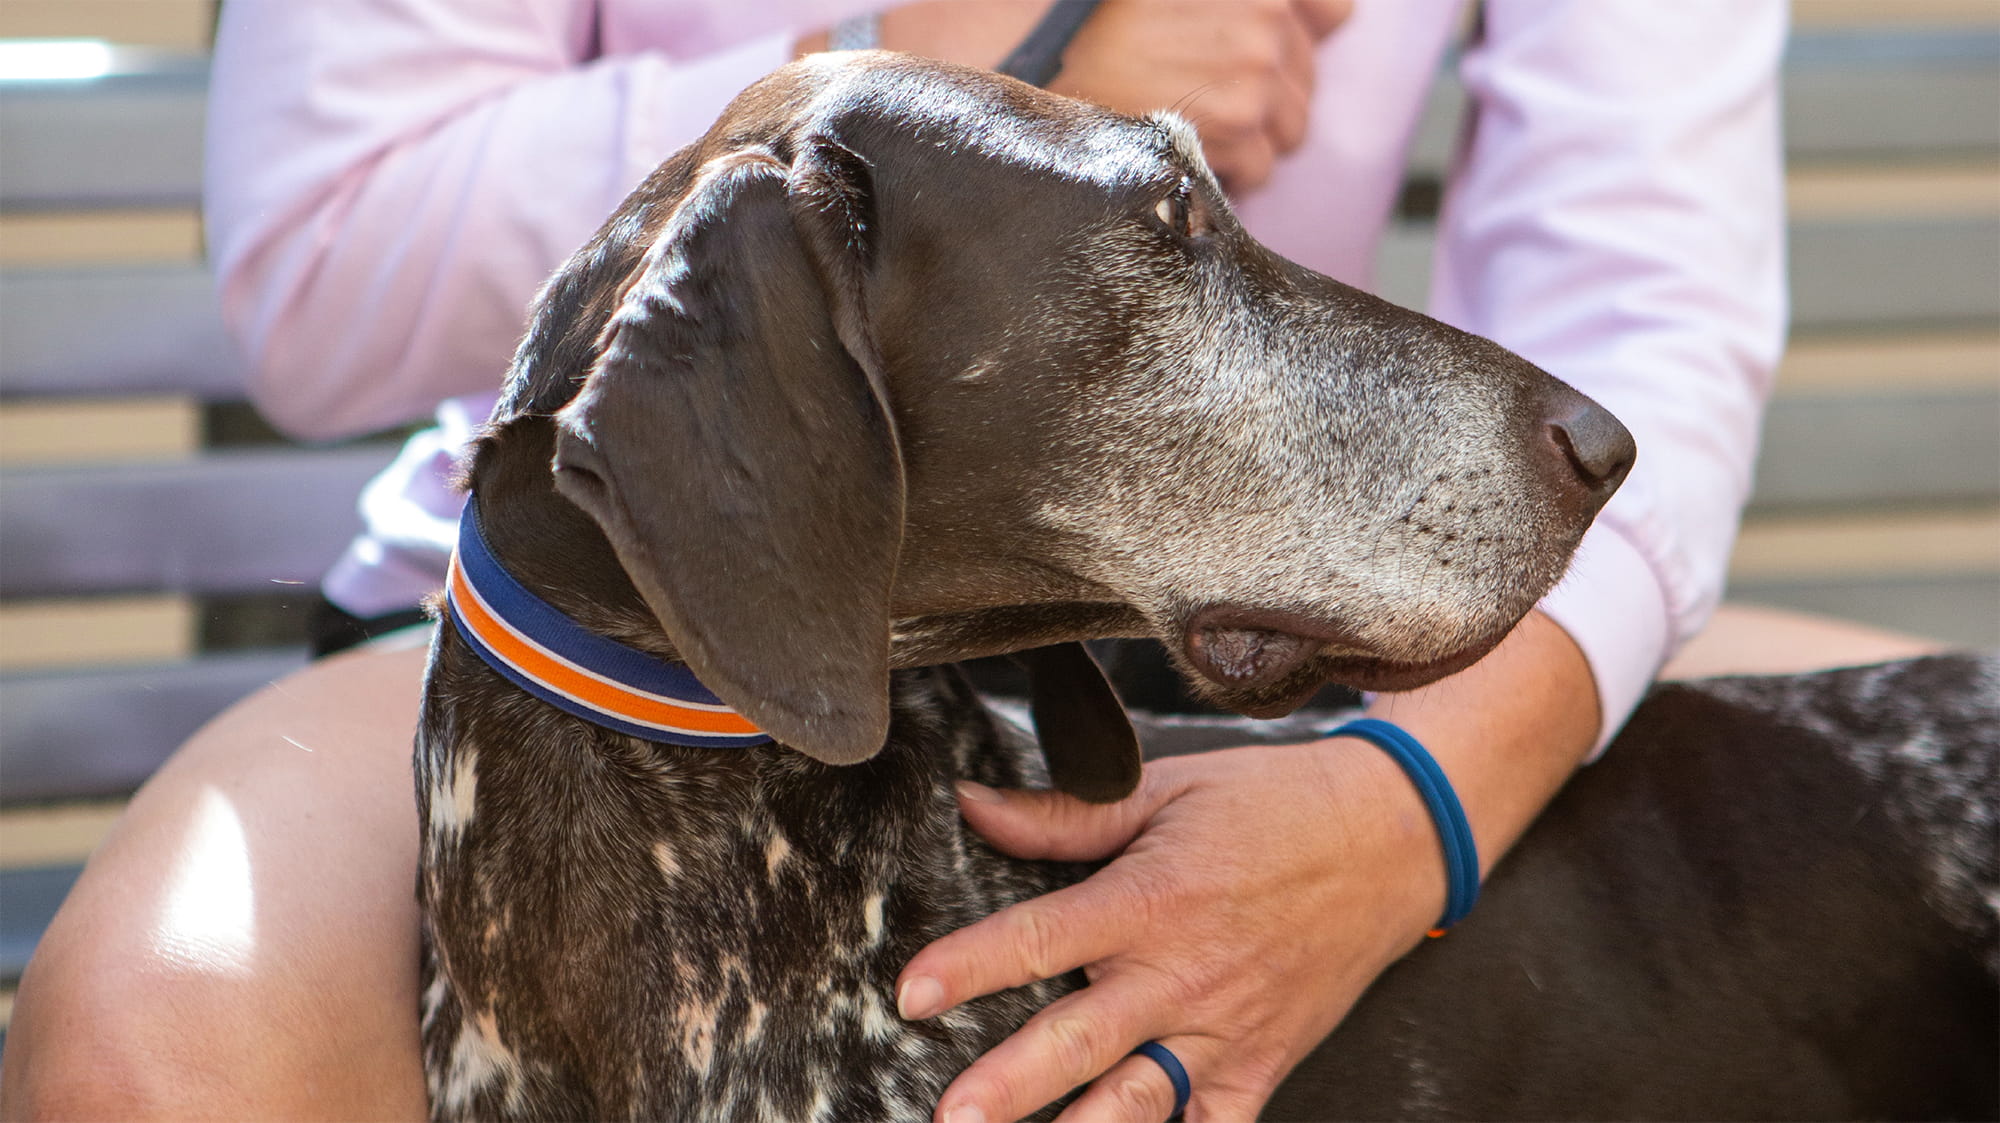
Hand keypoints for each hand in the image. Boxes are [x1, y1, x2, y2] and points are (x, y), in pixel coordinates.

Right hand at [801, 1, 1354, 192]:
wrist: (1017, 59)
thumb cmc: (1078, 19)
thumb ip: (1231, 2)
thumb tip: (1324, 16)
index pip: (1330, 10)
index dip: (1300, 31)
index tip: (1259, 49)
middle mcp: (1265, 23)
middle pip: (1304, 81)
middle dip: (1260, 93)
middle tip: (1189, 91)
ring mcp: (1254, 83)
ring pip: (1284, 133)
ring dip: (1240, 139)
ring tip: (1172, 122)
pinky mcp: (1233, 141)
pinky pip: (1253, 175)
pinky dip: (1216, 175)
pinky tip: (1165, 148)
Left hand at [901, 612, 1603, 1121]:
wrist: (1390, 838)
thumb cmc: (1272, 805)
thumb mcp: (1166, 789)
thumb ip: (1066, 813)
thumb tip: (974, 805)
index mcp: (1150, 900)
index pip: (1042, 938)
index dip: (971, 967)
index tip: (912, 993)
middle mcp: (1183, 974)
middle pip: (1080, 1041)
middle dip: (1010, 1086)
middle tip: (953, 1117)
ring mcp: (1226, 1029)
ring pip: (1140, 1101)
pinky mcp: (1263, 1063)